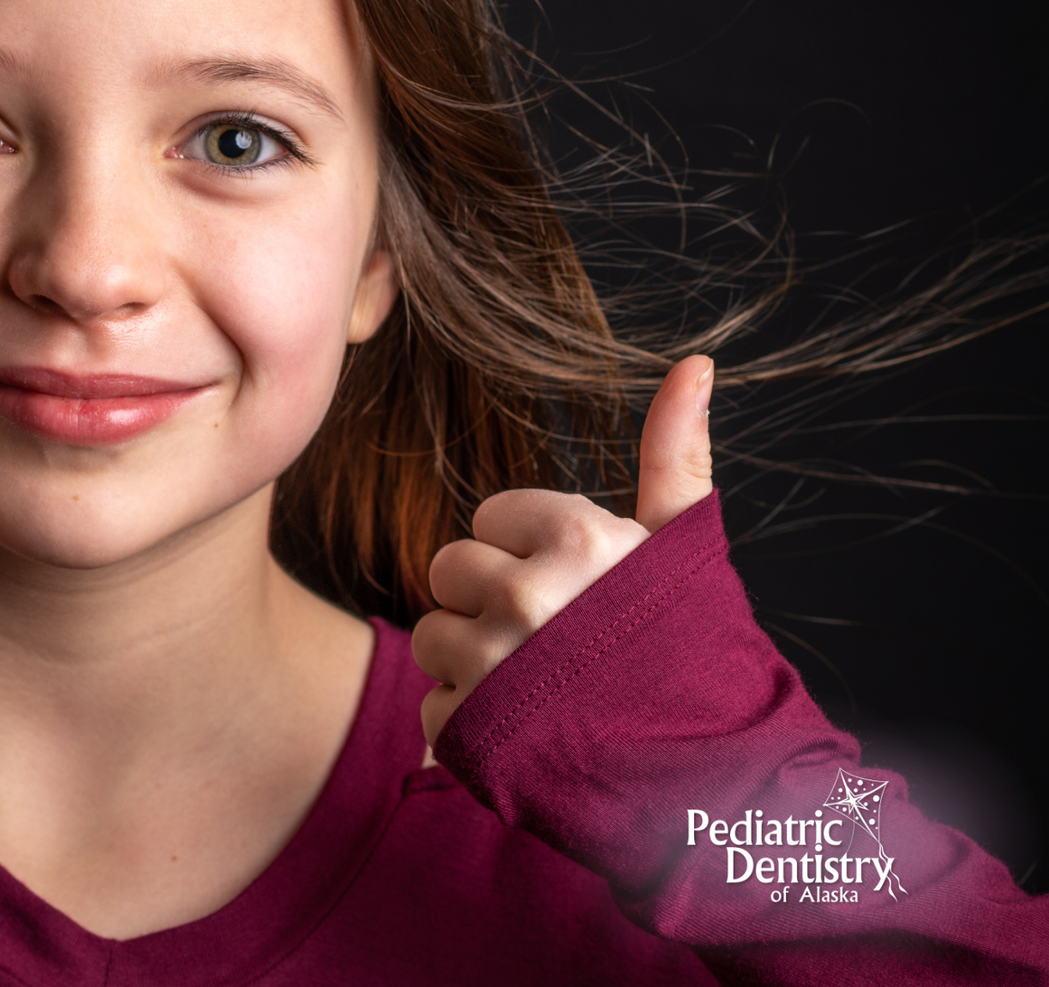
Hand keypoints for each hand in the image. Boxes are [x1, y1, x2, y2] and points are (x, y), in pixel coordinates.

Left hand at [412, 354, 715, 747]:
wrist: (717, 785)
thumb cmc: (698, 656)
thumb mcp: (686, 549)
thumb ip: (673, 455)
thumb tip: (694, 362)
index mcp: (579, 539)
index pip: (490, 517)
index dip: (526, 553)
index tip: (572, 589)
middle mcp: (529, 593)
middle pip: (450, 571)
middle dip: (490, 604)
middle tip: (555, 644)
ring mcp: (494, 664)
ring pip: (431, 639)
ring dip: (473, 666)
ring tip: (543, 690)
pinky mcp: (470, 730)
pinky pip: (432, 709)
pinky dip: (469, 727)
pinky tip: (527, 735)